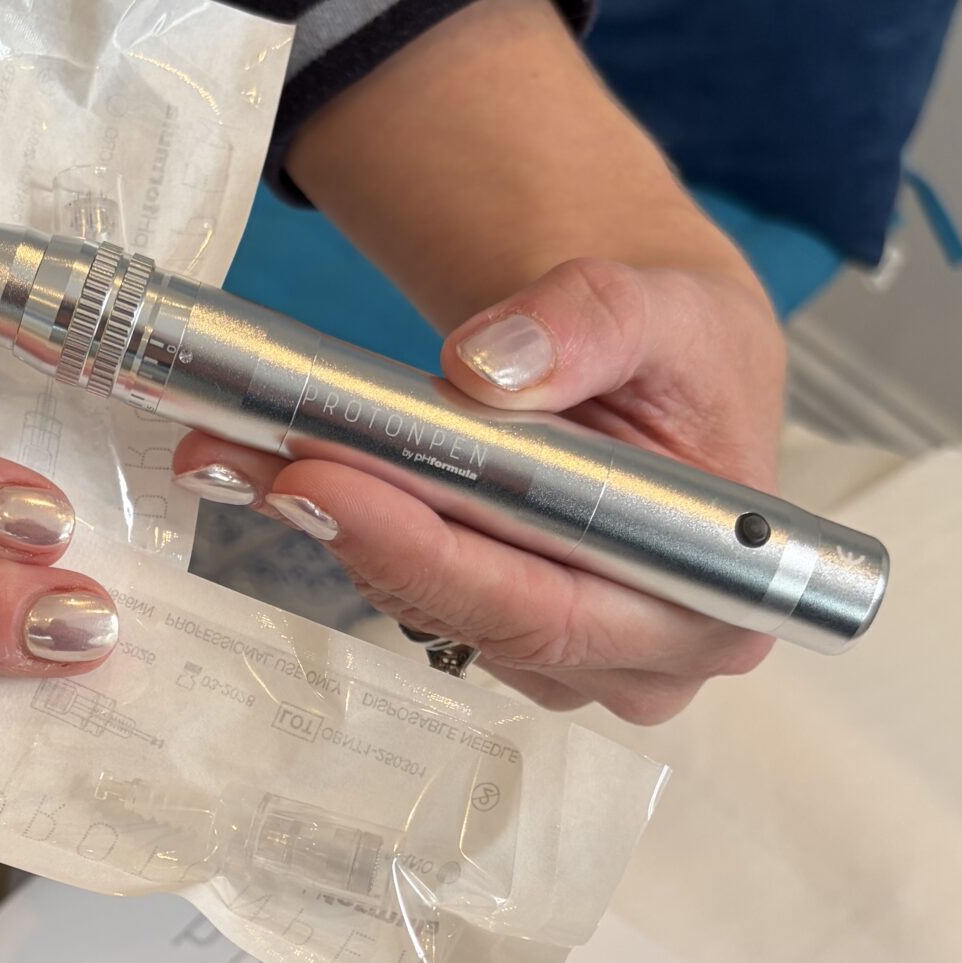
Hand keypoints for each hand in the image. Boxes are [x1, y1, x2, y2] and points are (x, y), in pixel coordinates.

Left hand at [174, 248, 786, 722]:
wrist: (662, 362)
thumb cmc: (685, 352)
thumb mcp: (662, 306)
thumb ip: (589, 325)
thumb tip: (489, 367)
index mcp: (709, 598)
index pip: (553, 609)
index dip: (433, 557)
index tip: (332, 484)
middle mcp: (642, 656)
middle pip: (475, 618)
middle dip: (362, 536)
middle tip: (268, 458)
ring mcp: (566, 656)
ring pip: (429, 608)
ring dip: (334, 529)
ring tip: (252, 445)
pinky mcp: (503, 634)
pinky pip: (412, 591)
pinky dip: (345, 526)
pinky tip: (280, 466)